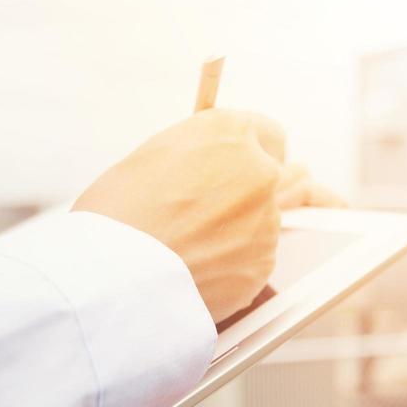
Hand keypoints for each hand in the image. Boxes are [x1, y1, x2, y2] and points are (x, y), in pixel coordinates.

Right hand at [72, 110, 338, 321]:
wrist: (113, 274)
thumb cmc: (117, 215)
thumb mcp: (152, 159)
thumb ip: (197, 155)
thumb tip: (211, 166)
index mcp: (227, 132)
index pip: (268, 133)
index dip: (259, 149)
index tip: (258, 160)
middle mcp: (258, 169)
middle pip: (293, 174)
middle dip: (283, 184)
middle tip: (293, 192)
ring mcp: (267, 218)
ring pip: (271, 223)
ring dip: (251, 231)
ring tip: (207, 245)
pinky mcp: (264, 263)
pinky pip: (259, 259)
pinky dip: (239, 265)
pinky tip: (204, 269)